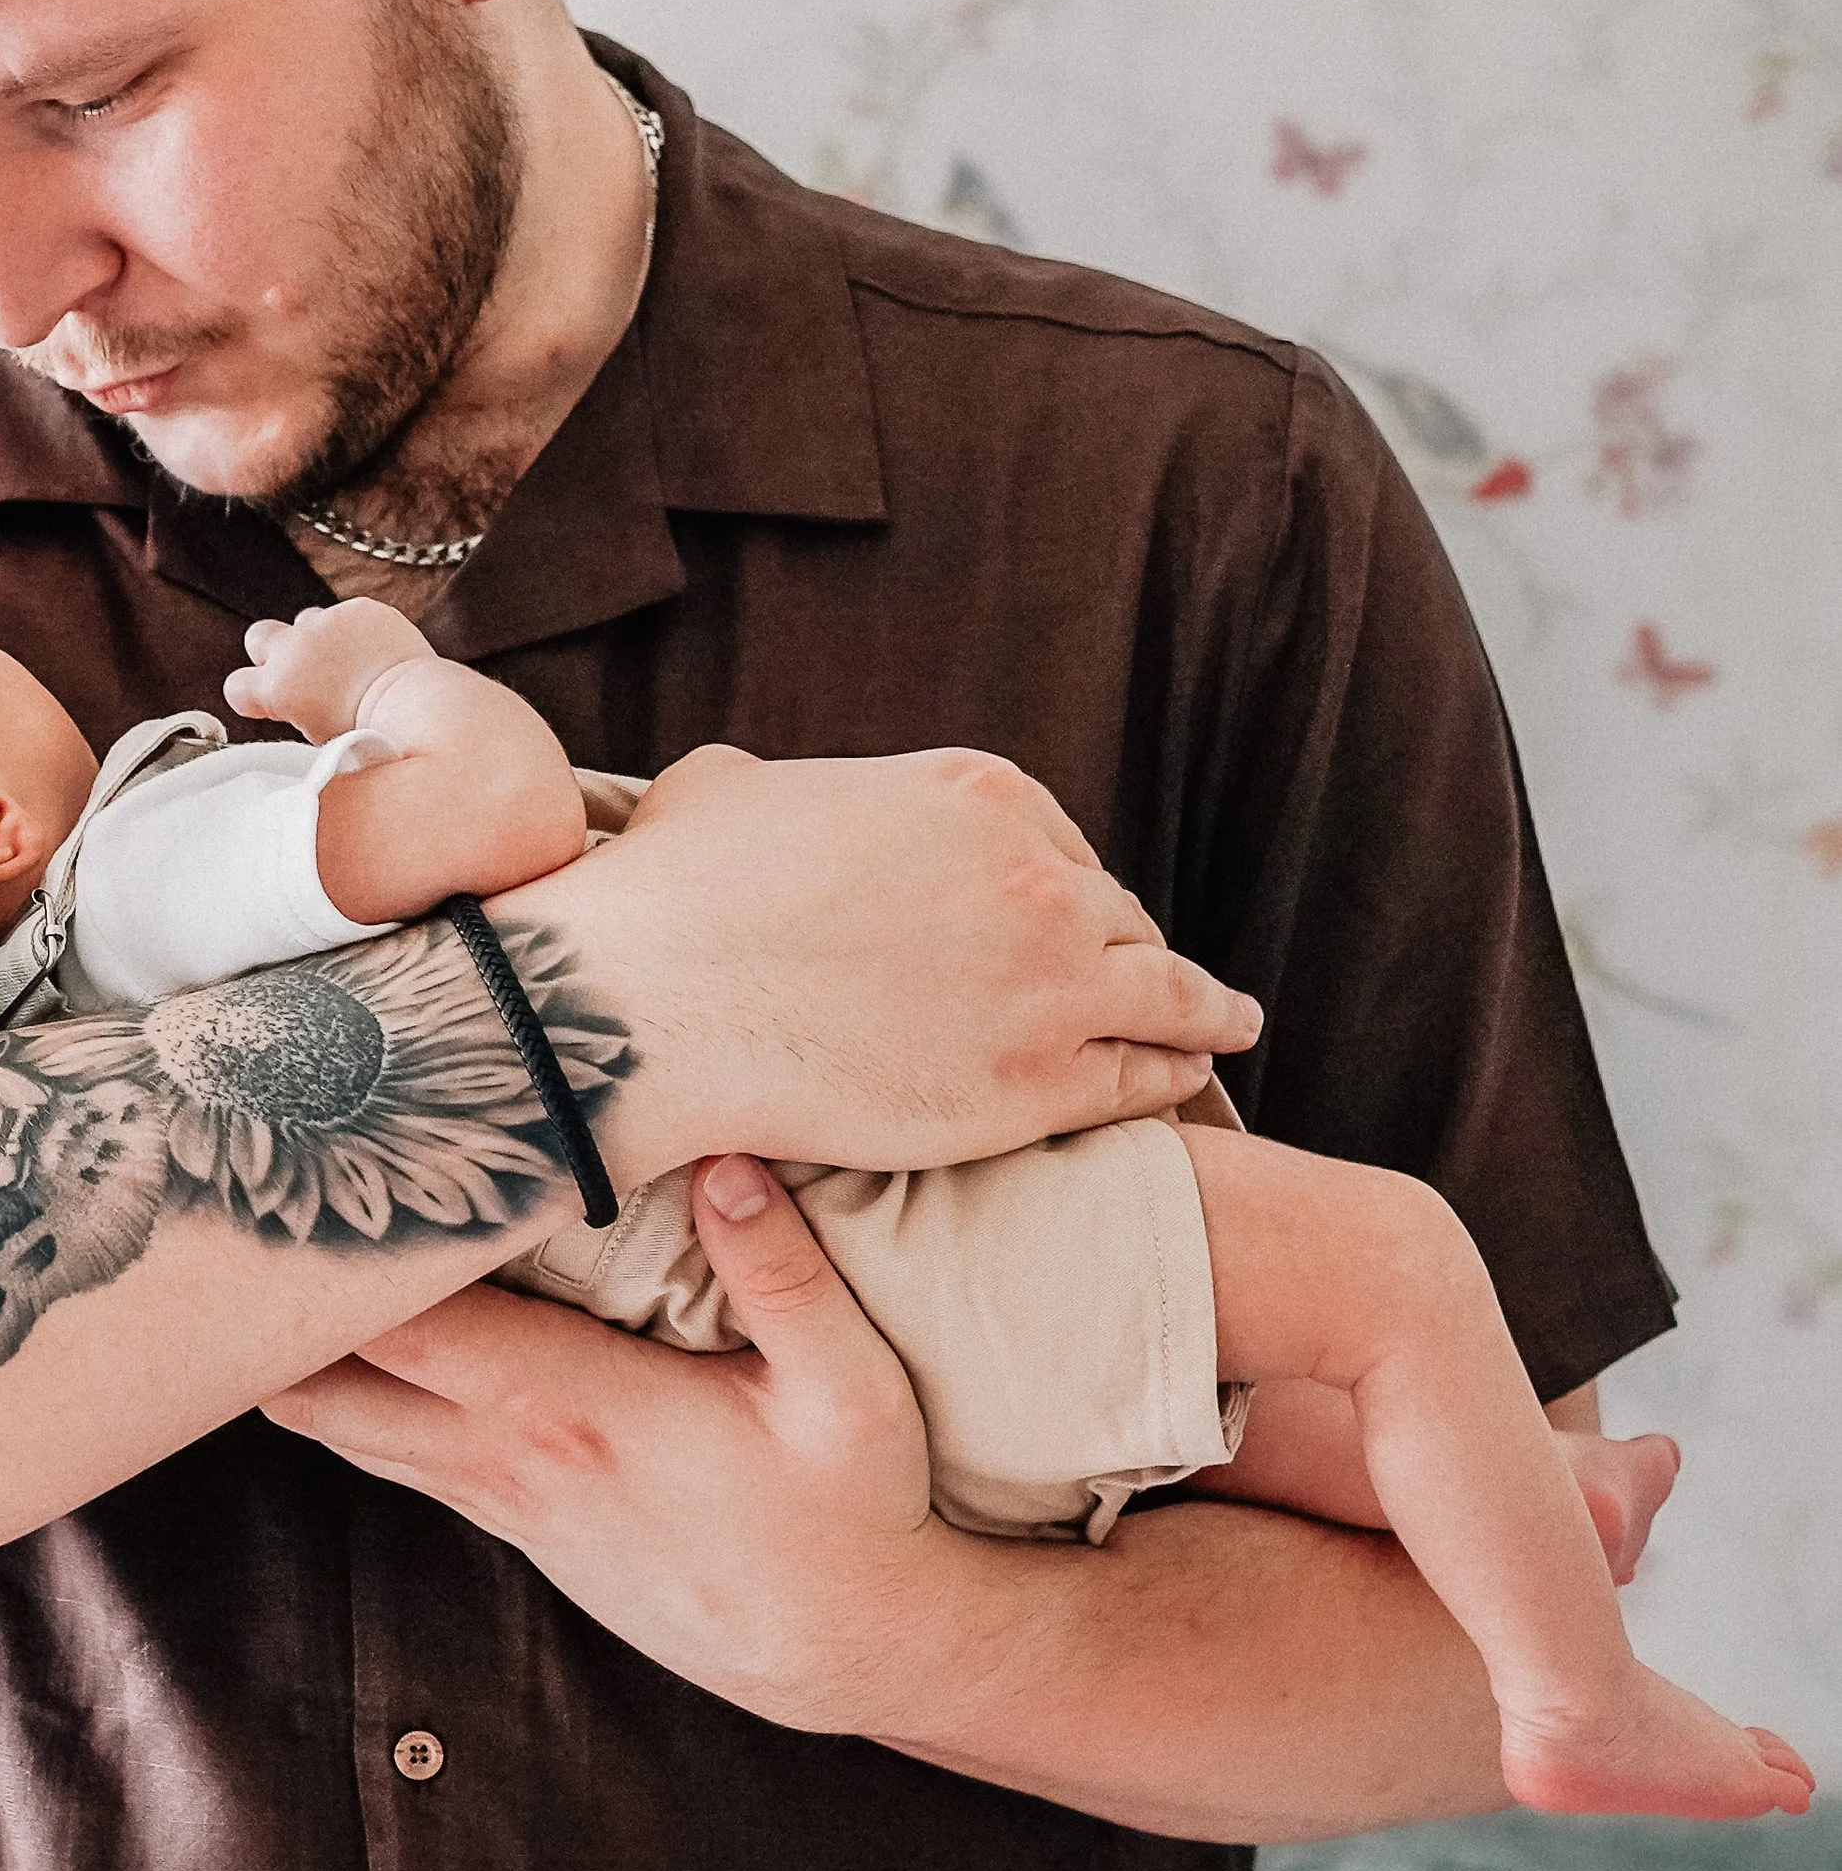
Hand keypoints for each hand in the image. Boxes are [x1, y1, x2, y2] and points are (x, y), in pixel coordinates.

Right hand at [227, 597, 433, 740]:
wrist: (414, 704)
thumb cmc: (370, 737)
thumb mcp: (317, 740)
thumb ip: (296, 717)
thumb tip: (298, 712)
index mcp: (277, 687)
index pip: (236, 686)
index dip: (250, 696)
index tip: (267, 705)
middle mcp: (295, 648)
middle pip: (258, 637)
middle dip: (271, 653)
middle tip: (300, 674)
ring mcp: (327, 623)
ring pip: (306, 620)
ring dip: (317, 638)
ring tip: (344, 663)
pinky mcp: (361, 609)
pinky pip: (350, 615)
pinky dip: (358, 631)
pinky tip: (376, 654)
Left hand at [264, 1156, 952, 1733]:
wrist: (845, 1651)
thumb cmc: (851, 1515)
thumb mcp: (848, 1391)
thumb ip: (784, 1274)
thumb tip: (725, 1162)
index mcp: (571, 1408)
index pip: (409, 1324)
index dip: (339, 1260)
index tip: (288, 1180)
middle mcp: (510, 1456)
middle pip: (331, 1385)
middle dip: (267, 1313)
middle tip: (217, 1216)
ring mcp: (503, 1499)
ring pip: (348, 1428)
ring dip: (296, 1359)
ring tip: (245, 1268)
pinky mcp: (517, 1522)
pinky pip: (396, 1453)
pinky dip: (352, 1397)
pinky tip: (335, 1344)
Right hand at [529, 743, 1260, 1186]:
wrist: (647, 1007)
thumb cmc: (668, 897)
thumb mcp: (731, 785)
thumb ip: (785, 786)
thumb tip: (764, 800)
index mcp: (977, 792)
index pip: (1055, 845)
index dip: (1058, 891)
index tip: (1063, 925)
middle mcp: (1034, 876)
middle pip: (1111, 916)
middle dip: (1115, 949)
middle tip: (1129, 986)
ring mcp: (1048, 982)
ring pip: (1162, 992)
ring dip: (1199, 1009)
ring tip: (1224, 1025)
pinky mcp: (1037, 1085)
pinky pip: (1142, 1079)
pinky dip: (1175, 1077)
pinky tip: (1189, 1080)